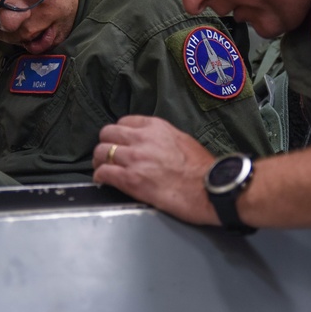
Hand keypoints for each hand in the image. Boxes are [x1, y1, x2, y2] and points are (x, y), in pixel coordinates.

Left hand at [92, 115, 218, 225]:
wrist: (210, 189)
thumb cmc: (203, 169)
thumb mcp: (182, 140)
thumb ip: (161, 137)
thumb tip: (152, 144)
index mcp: (156, 127)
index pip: (124, 122)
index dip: (119, 134)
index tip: (119, 143)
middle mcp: (142, 139)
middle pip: (107, 134)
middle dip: (105, 145)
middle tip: (107, 156)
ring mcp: (135, 159)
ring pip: (101, 152)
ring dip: (100, 161)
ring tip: (104, 169)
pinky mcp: (131, 179)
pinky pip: (103, 173)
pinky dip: (100, 177)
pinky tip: (104, 181)